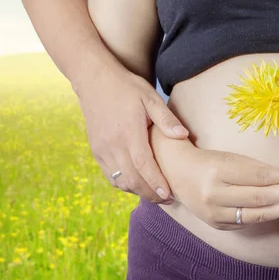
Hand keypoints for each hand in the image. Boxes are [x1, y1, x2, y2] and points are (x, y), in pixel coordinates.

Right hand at [76, 65, 188, 203]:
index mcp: (128, 132)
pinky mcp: (96, 150)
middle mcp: (112, 144)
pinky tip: (138, 183)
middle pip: (131, 179)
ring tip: (155, 194)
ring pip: (120, 181)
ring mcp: (101, 149)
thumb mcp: (151, 98)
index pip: (143, 165)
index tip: (168, 193)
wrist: (95, 80)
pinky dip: (124, 184)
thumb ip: (166, 119)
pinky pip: (110, 175)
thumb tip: (184, 136)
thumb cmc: (127, 88)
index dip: (156, 182)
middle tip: (168, 198)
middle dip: (150, 193)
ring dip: (138, 191)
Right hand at [164, 145, 278, 230]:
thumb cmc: (212, 162)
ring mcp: (214, 213)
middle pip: (260, 198)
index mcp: (219, 172)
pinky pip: (247, 222)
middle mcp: (214, 195)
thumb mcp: (234, 158)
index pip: (260, 177)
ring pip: (256, 215)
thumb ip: (261, 169)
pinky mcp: (217, 225)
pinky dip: (266, 216)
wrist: (180, 174)